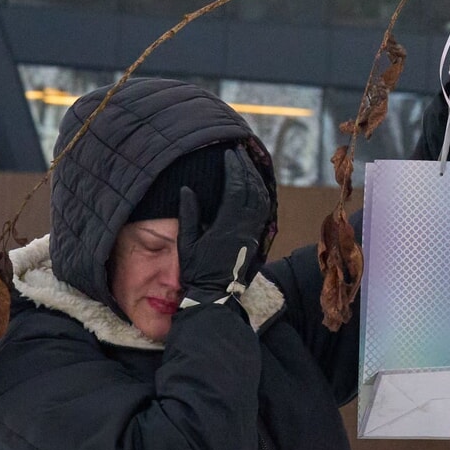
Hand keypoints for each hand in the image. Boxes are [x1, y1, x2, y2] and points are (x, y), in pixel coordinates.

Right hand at [177, 147, 272, 309]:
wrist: (214, 296)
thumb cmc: (196, 271)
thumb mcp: (186, 243)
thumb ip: (188, 215)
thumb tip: (186, 190)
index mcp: (226, 227)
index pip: (236, 189)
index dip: (234, 169)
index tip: (229, 154)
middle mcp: (244, 228)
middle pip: (252, 190)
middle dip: (247, 168)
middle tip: (239, 153)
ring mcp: (252, 234)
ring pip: (261, 199)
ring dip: (255, 179)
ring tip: (247, 164)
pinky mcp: (255, 240)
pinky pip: (264, 211)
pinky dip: (261, 194)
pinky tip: (255, 186)